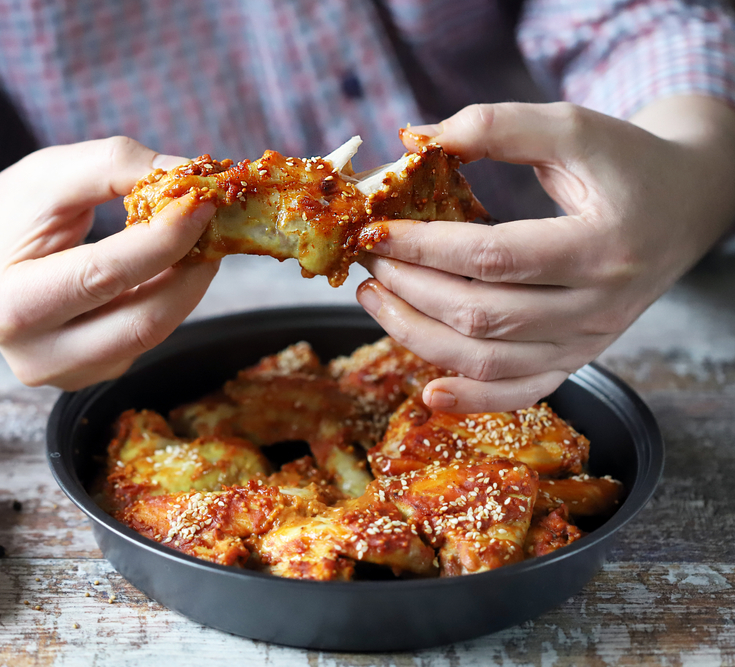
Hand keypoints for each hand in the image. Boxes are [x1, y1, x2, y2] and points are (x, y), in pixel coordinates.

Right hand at [0, 137, 216, 389]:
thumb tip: (190, 175)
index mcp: (11, 306)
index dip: (164, 238)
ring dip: (189, 280)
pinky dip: (172, 295)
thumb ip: (116, 165)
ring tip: (198, 235)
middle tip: (216, 221)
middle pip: (142, 321)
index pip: (104, 275)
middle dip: (191, 266)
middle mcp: (36, 356)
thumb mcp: (52, 173)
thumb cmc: (14, 212)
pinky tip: (173, 262)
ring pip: (154, 331)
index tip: (203, 199)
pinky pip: (149, 335)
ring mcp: (69, 374)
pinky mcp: (97, 374)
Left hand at [358, 99, 734, 411]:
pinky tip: (430, 393)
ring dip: (418, 335)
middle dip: (410, 288)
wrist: (684, 206)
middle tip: (369, 259)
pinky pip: (520, 393)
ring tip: (375, 298)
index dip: (423, 247)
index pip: (492, 258)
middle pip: (483, 316)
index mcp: (600, 244)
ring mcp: (587, 341)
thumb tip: (416, 139)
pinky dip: (473, 398)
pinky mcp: (576, 359)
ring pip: (489, 362)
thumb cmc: (625, 164)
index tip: (374, 229)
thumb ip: (497, 127)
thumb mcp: (573, 128)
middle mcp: (597, 305)